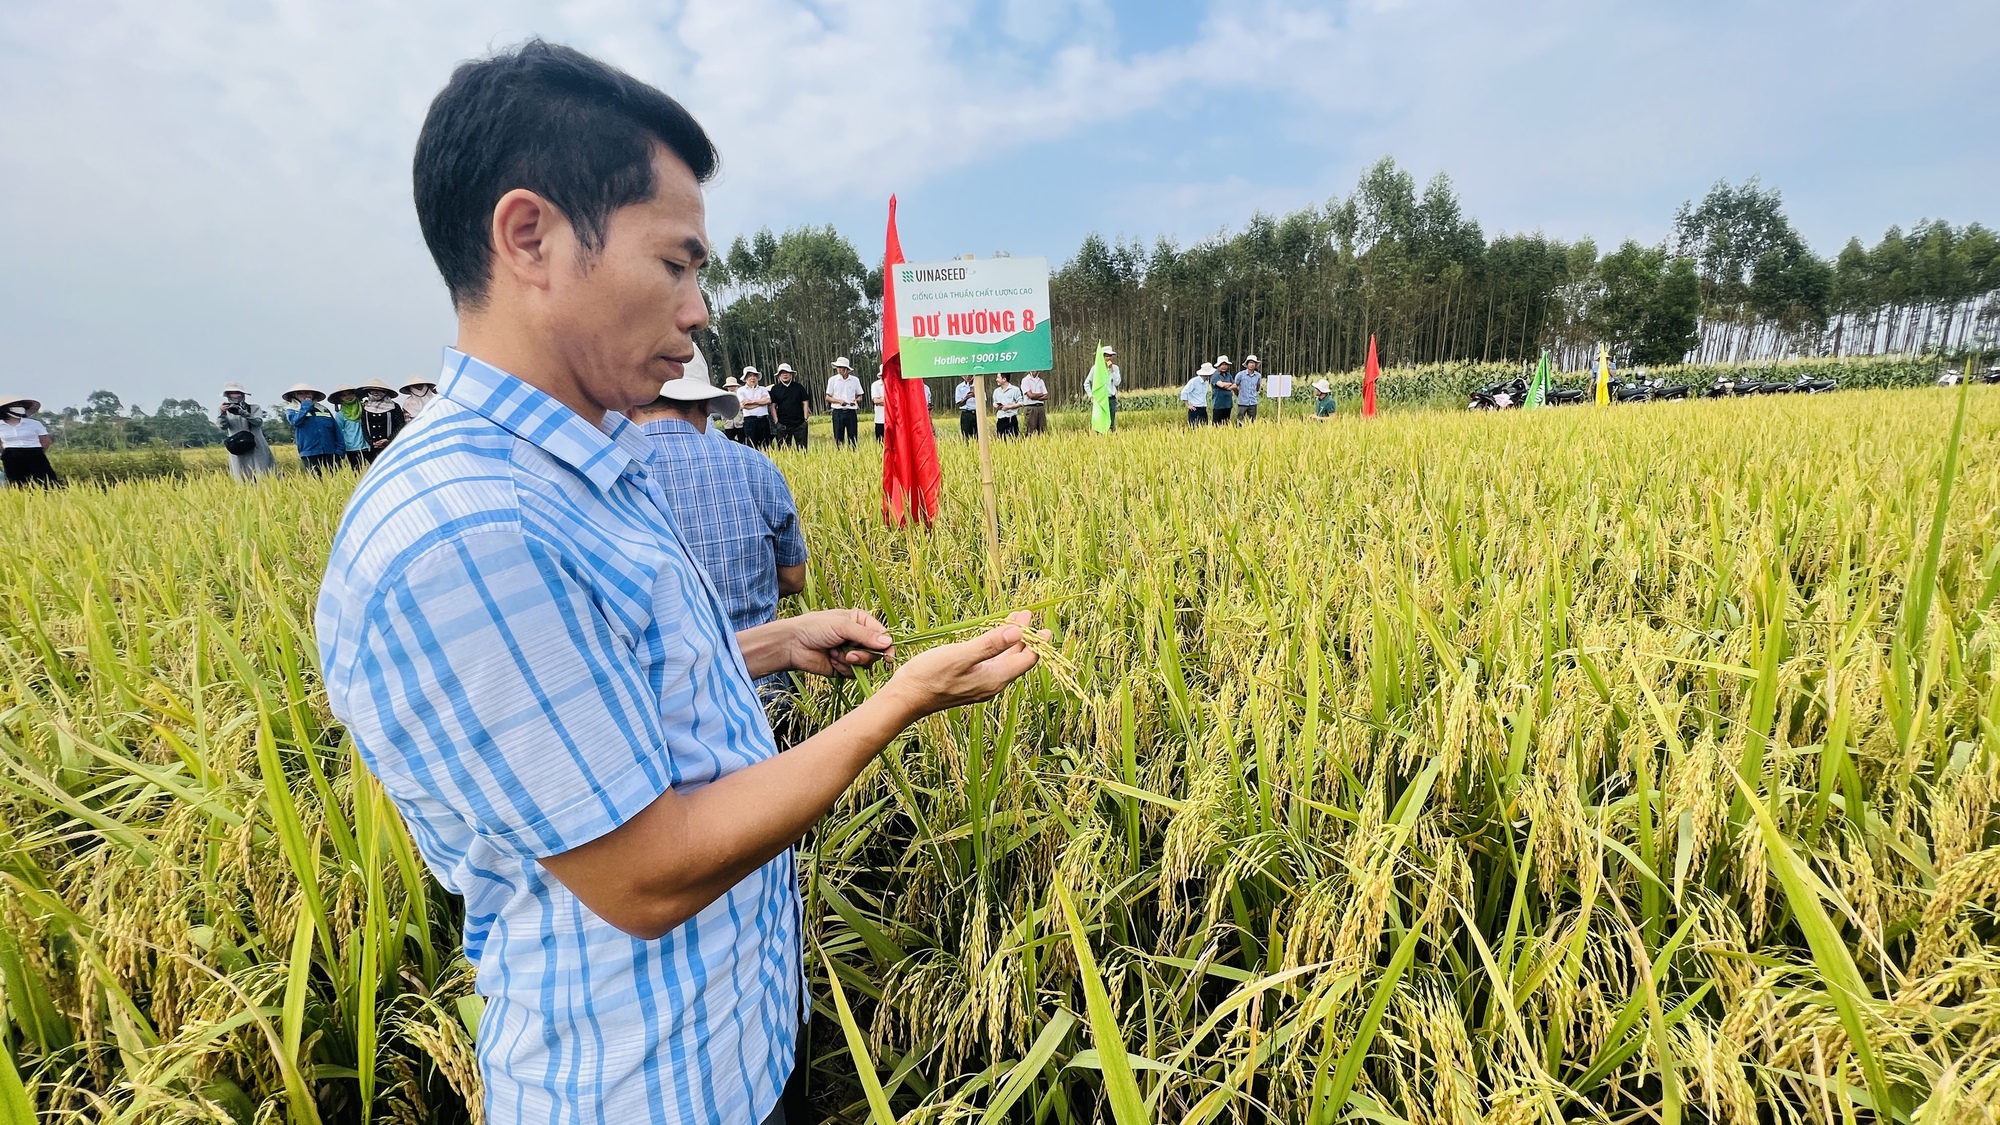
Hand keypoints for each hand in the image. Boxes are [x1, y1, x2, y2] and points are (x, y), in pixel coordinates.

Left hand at [779, 609, 896, 676]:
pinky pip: (854, 673)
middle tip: (850, 654)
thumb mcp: (842, 626)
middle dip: (863, 655)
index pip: (882, 635)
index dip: (886, 646)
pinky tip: (831, 660)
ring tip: (835, 654)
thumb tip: (888, 642)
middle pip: (876, 652)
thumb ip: (866, 635)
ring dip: (850, 662)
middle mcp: (858, 637)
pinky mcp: (844, 667)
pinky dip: (844, 669)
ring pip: (866, 664)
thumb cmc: (815, 628)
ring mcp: (851, 653)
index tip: (888, 656)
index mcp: (860, 622)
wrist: (793, 644)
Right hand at [882, 612, 1038, 719]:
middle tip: (1028, 614)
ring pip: (1004, 660)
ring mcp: (981, 684)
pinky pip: (992, 663)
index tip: (1040, 622)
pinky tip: (991, 638)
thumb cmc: (929, 677)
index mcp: (994, 678)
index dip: (1035, 640)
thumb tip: (1018, 631)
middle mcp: (992, 683)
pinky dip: (997, 647)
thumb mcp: (960, 656)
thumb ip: (989, 644)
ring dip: (1011, 640)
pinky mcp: (969, 682)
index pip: (1026, 659)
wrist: (905, 699)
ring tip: (1014, 620)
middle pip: (1017, 659)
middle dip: (1025, 637)